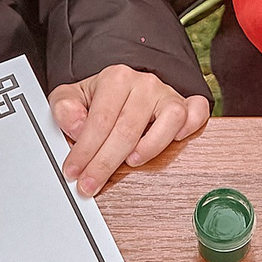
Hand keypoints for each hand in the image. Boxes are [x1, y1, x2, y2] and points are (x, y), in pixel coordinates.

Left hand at [50, 65, 211, 195]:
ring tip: (130, 163)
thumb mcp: (71, 97)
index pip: (100, 119)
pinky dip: (190, 126)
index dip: (85, 150)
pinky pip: (196, 113)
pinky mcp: (184, 105)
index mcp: (115, 78)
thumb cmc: (99, 98)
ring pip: (169, 120)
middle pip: (128, 128)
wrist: (122, 87)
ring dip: (151, 146)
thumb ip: (65, 109)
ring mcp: (167, 94)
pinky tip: (175, 141)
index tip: (74, 171)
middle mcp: (144, 84)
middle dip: (106, 163)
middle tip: (91, 183)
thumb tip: (77, 128)